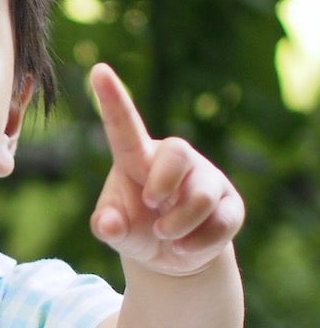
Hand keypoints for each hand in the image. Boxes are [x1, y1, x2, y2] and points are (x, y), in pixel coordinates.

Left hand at [87, 63, 243, 275]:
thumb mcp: (115, 231)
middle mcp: (175, 161)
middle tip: (151, 205)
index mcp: (139, 158)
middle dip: (162, 184)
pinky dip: (196, 244)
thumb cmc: (135, 230)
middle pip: (177, 153)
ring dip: (177, 226)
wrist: (170, 256)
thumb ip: (107, 226)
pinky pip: (220, 223)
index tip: (98, 70)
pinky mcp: (231, 204)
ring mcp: (207, 179)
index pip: (125, 126)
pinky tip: (185, 247)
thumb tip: (109, 224)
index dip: (113, 100)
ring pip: (200, 197)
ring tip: (166, 236)